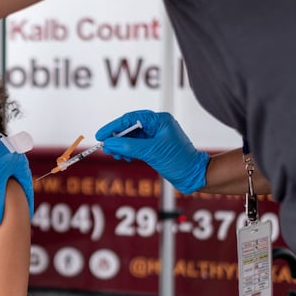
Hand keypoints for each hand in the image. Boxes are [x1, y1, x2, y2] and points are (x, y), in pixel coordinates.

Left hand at [0, 120, 33, 226]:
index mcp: (21, 166)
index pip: (27, 189)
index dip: (27, 204)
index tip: (28, 217)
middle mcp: (15, 160)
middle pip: (18, 183)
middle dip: (16, 198)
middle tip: (15, 213)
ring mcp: (3, 156)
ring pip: (6, 178)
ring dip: (4, 189)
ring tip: (1, 202)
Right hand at [95, 110, 209, 193]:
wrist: (194, 176)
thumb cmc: (179, 161)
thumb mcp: (151, 152)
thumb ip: (128, 146)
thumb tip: (109, 143)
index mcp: (159, 120)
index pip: (130, 119)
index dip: (113, 127)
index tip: (101, 135)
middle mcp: (157, 126)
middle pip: (129, 128)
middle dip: (117, 139)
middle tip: (107, 148)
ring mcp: (155, 137)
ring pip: (131, 138)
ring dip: (122, 147)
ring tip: (117, 156)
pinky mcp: (154, 148)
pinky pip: (136, 146)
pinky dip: (128, 152)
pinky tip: (125, 157)